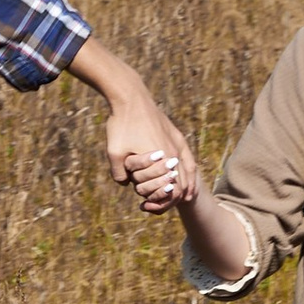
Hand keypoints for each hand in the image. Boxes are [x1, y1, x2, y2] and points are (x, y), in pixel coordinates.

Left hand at [100, 92, 196, 207]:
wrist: (130, 98)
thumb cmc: (121, 124)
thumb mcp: (114, 152)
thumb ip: (119, 174)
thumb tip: (125, 185)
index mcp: (161, 159)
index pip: (171, 192)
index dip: (161, 203)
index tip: (146, 206)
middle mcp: (174, 153)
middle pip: (181, 185)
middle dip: (169, 198)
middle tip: (153, 203)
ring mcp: (177, 143)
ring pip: (188, 173)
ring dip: (184, 187)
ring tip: (179, 198)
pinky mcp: (176, 136)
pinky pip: (188, 158)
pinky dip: (189, 172)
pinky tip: (185, 177)